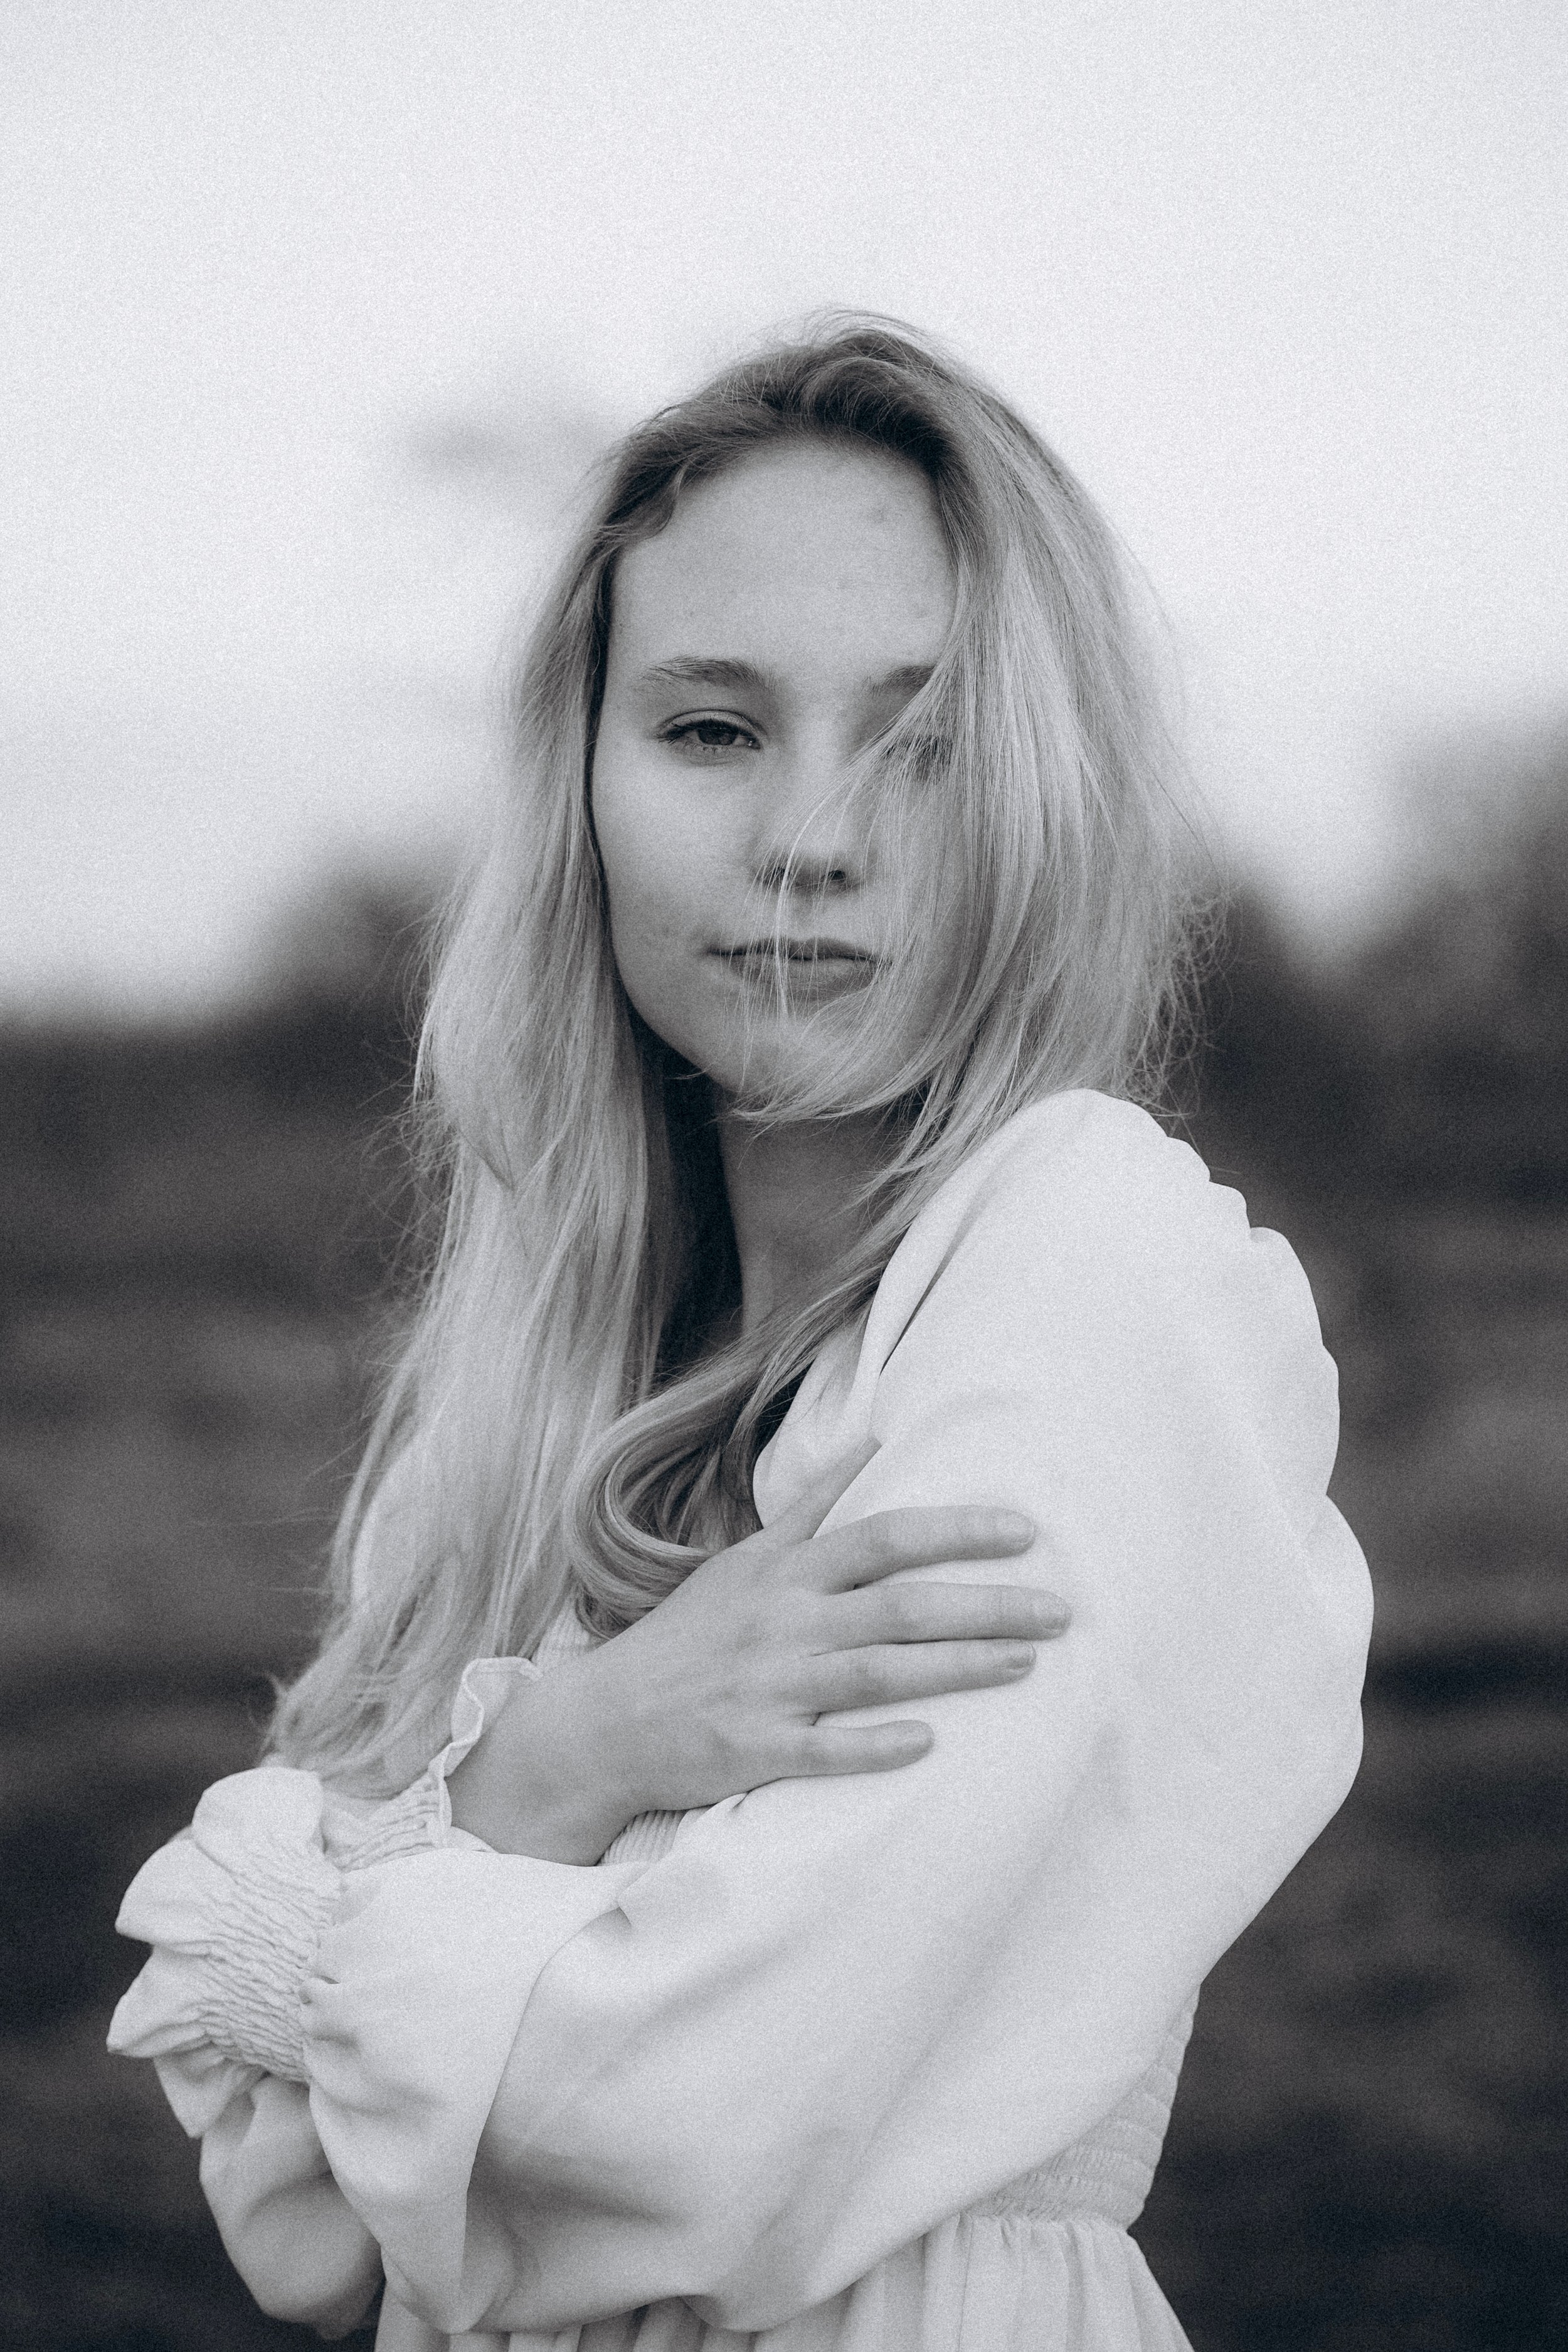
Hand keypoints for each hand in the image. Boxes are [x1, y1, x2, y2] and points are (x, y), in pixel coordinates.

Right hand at [446, 1443, 1067, 1862]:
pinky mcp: (755, 1749)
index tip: (1025, 1531)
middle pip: (900, 1605)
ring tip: (1026, 1665)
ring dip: (958, 1669)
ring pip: (878, 1673)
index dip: (956, 1531)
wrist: (605, 1721)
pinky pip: (825, 1748)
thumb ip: (809, 1508)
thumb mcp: (742, 1560)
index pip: (884, 1537)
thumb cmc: (688, 1638)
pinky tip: (929, 1743)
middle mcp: (784, 1623)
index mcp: (784, 1572)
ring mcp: (770, 1687)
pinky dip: (875, 1744)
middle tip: (1060, 1610)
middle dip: (986, 1605)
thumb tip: (870, 1445)